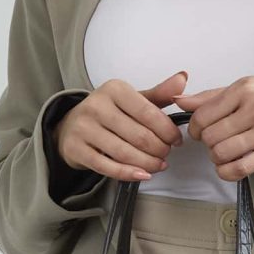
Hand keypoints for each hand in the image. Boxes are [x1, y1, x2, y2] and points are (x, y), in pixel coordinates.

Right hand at [53, 71, 189, 183]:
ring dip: (148, 164)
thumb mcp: (133, 99)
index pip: (149, 112)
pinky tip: (142, 174)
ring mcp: (84, 128)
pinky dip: (128, 174)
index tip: (176, 139)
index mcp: (114, 89)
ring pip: (125, 153)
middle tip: (166, 153)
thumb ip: (159, 93)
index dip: (167, 130)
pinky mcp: (76, 149)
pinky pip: (107, 167)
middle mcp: (96, 106)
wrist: (71, 126)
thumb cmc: (107, 112)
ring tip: (158, 165)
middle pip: (139, 136)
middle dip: (159, 149)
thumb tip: (182, 79)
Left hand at [178, 76, 253, 181]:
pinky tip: (230, 168)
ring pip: (222, 153)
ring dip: (217, 159)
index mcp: (245, 88)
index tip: (201, 133)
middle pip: (210, 136)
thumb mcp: (248, 87)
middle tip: (217, 143)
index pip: (202, 115)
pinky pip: (240, 168)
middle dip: (208, 144)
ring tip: (225, 155)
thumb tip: (178, 102)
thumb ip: (212, 96)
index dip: (195, 129)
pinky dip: (228, 172)